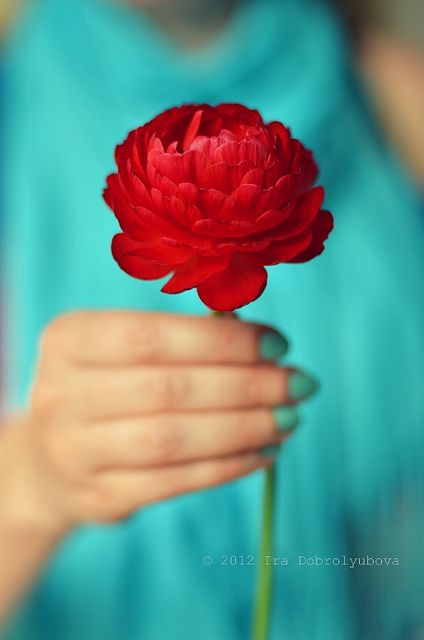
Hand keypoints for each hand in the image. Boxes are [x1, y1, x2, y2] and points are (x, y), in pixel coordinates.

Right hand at [2, 311, 317, 534]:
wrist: (52, 460)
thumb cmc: (108, 387)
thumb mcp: (123, 349)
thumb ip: (184, 340)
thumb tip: (267, 347)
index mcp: (68, 339)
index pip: (151, 336)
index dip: (222, 341)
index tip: (279, 345)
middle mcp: (61, 395)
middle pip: (168, 388)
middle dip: (247, 385)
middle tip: (299, 383)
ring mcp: (74, 452)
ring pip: (173, 440)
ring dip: (244, 427)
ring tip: (289, 418)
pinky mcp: (99, 498)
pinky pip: (175, 482)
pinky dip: (229, 466)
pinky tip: (264, 451)